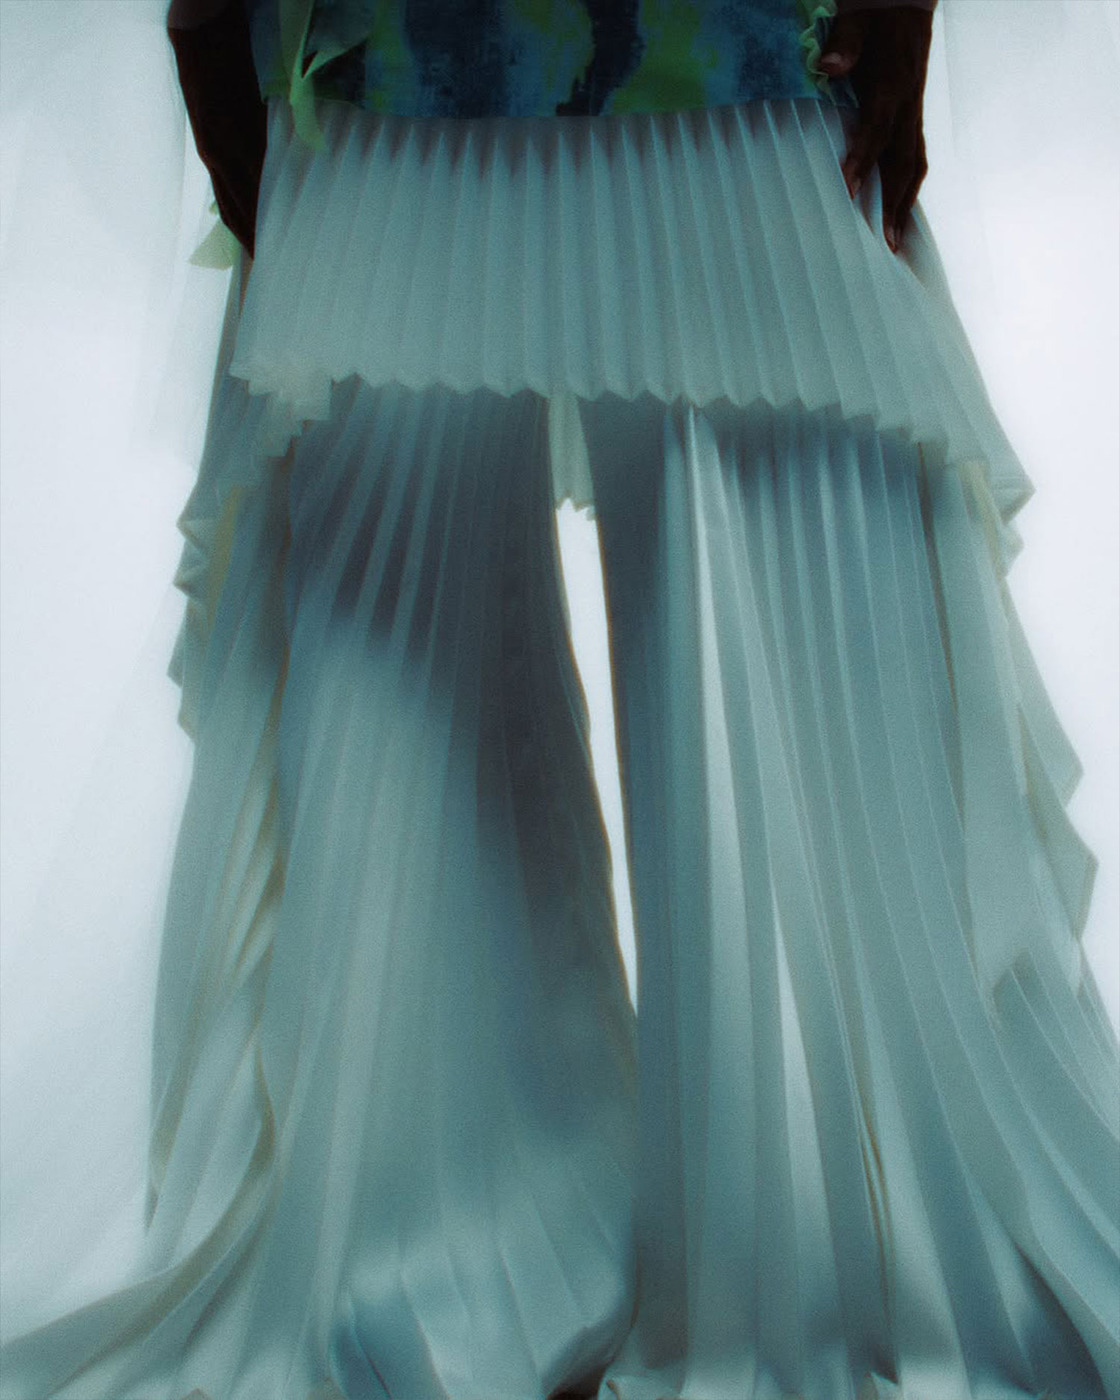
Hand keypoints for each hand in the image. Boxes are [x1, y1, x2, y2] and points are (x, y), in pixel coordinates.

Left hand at [818, 6, 933, 252]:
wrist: (906, 0)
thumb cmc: (876, 11)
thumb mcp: (857, 17)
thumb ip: (844, 42)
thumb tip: (829, 67)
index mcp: (893, 82)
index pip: (877, 127)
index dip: (864, 158)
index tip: (849, 189)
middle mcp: (909, 104)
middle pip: (904, 160)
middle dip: (895, 203)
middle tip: (886, 243)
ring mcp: (913, 113)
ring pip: (914, 165)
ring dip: (905, 205)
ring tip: (895, 243)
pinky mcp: (912, 117)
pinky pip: (913, 159)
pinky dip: (906, 190)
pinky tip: (896, 217)